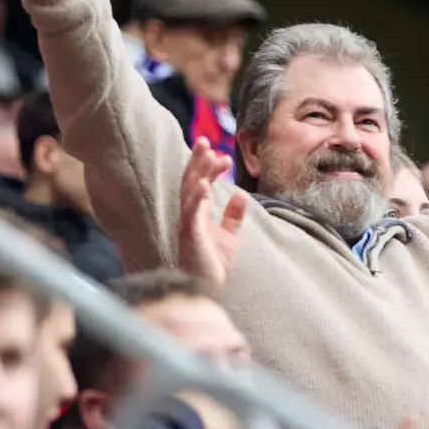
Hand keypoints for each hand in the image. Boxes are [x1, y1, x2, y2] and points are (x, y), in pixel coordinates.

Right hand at [178, 138, 246, 286]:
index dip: (204, 165)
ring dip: (200, 173)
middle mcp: (189, 216)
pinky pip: (192, 215)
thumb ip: (233, 215)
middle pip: (191, 182)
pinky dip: (198, 199)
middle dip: (197, 161)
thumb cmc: (212, 264)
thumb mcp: (229, 236)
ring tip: (210, 155)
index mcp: (197, 214)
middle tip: (204, 140)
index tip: (216, 149)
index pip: (198, 183)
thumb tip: (240, 193)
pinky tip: (205, 185)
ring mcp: (188, 226)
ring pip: (191, 193)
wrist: (207, 288)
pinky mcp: (191, 238)